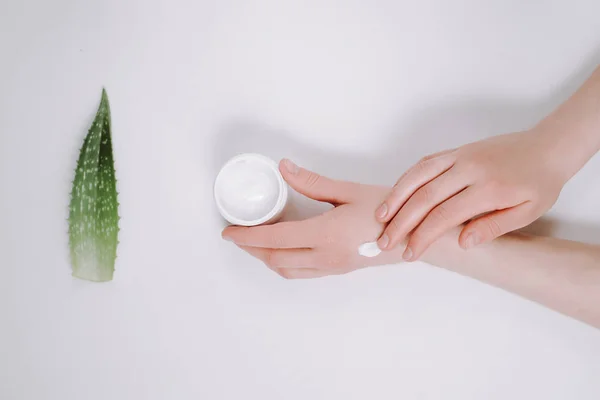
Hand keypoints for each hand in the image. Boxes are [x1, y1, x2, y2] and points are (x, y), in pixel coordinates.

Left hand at [222, 159, 405, 278]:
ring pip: (286, 269)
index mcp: (325, 235)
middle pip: (274, 258)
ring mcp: (331, 267)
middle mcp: (325, 257)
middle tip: (236, 236)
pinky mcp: (337, 270)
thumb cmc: (387, 212)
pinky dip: (282, 263)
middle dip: (251, 248)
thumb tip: (284, 168)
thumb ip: (312, 182)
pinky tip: (281, 251)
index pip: (275, 238)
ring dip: (265, 258)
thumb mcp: (348, 191)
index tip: (229, 232)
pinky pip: (301, 272)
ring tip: (254, 243)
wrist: (415, 235)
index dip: (247, 236)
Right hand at [375, 129, 565, 260]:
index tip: (410, 253)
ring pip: (418, 175)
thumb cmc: (539, 183)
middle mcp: (469, 169)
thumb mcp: (527, 212)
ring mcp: (460, 156)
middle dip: (401, 222)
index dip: (423, 236)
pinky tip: (395, 194)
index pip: (444, 215)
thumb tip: (462, 242)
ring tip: (380, 217)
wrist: (547, 147)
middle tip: (384, 242)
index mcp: (489, 188)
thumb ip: (493, 227)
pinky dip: (407, 178)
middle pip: (424, 197)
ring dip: (396, 196)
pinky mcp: (456, 150)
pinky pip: (425, 162)